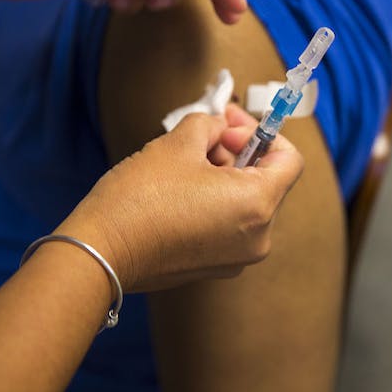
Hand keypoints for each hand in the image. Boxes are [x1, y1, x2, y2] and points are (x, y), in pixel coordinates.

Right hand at [55, 105, 303, 291]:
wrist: (101, 252)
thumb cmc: (140, 198)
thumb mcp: (179, 143)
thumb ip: (211, 125)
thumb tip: (221, 127)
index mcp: (258, 205)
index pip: (290, 161)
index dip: (263, 134)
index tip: (231, 124)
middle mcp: (258, 238)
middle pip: (267, 182)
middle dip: (240, 151)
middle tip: (208, 133)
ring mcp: (238, 258)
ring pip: (247, 203)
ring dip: (226, 175)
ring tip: (189, 160)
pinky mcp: (216, 267)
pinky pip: (230, 225)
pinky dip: (217, 202)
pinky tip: (184, 189)